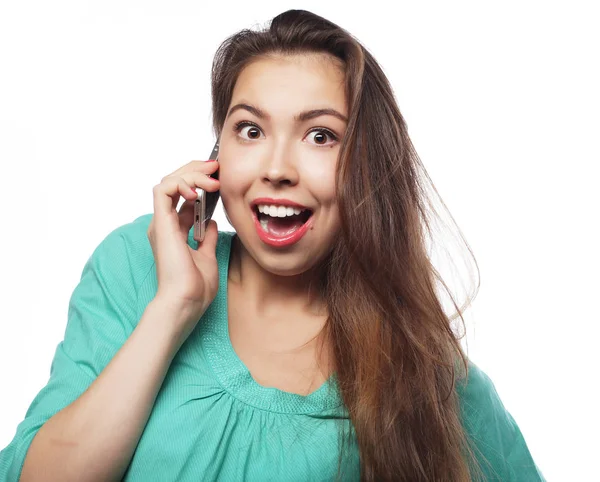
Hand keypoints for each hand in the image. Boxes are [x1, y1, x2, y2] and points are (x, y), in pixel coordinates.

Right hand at [147, 160, 219, 335]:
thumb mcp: (207, 256)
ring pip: (168, 181)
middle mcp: (165, 223)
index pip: (183, 195)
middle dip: (196, 170)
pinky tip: (198, 189)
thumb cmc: (195, 287)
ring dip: (191, 174)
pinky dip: (180, 182)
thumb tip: (210, 222)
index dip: (200, 181)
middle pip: (175, 183)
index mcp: (174, 230)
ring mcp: (161, 222)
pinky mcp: (161, 223)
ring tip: (212, 178)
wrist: (186, 302)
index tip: (220, 177)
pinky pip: (163, 190)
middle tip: (216, 167)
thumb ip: (206, 238)